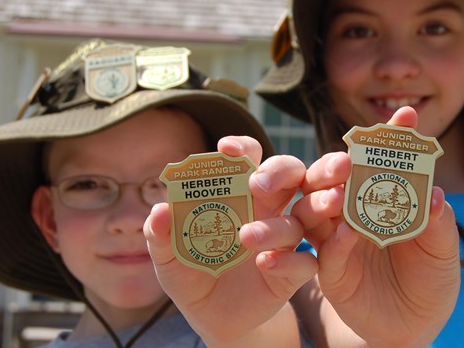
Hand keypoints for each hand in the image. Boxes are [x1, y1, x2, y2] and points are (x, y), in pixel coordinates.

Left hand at [144, 136, 316, 346]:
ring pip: (297, 220)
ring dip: (275, 226)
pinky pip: (304, 261)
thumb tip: (160, 210)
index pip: (249, 158)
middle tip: (257, 184)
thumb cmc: (190, 275)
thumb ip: (159, 233)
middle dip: (279, 171)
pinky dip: (288, 261)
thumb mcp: (167, 257)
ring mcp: (283, 240)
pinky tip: (264, 265)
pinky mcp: (292, 272)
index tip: (227, 148)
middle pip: (290, 174)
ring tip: (246, 237)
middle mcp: (266, 209)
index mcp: (238, 194)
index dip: (243, 148)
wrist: (208, 317)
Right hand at [291, 107, 459, 346]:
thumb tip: (435, 192)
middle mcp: (351, 212)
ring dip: (323, 198)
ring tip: (339, 191)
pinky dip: (337, 242)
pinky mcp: (330, 271)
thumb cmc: (431, 279)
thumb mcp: (443, 250)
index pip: (382, 162)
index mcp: (378, 198)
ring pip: (315, 210)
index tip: (408, 115)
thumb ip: (438, 223)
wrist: (414, 326)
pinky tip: (349, 233)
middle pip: (330, 179)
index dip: (394, 138)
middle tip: (350, 158)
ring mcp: (336, 239)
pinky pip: (327, 253)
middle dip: (336, 164)